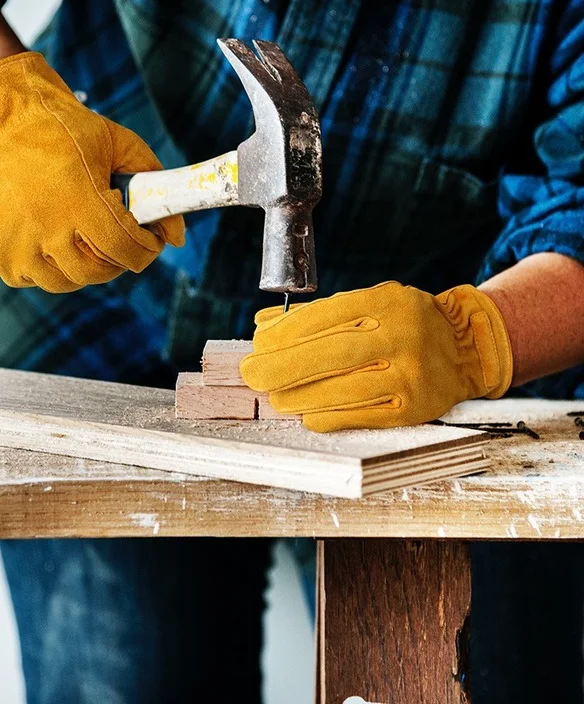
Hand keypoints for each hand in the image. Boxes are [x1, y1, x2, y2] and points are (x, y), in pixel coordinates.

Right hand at [0, 52, 184, 291]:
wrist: (7, 124)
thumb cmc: (69, 133)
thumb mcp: (121, 145)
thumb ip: (156, 185)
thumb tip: (178, 237)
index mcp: (79, 200)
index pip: (124, 250)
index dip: (146, 249)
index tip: (151, 240)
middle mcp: (44, 228)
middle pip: (95, 272)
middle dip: (118, 259)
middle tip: (119, 240)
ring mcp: (15, 245)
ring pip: (64, 282)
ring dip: (81, 267)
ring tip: (85, 240)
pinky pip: (30, 279)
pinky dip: (45, 267)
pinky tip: (51, 240)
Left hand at [239, 281, 512, 431]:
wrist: (466, 347)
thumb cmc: (403, 322)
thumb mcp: (369, 303)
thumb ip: (317, 315)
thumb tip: (263, 325)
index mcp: (388, 302)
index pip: (328, 315)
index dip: (287, 332)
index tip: (258, 344)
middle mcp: (402, 336)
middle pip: (333, 354)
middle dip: (284, 366)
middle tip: (253, 374)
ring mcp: (410, 374)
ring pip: (343, 390)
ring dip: (299, 396)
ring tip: (275, 396)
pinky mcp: (414, 409)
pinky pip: (361, 416)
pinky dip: (327, 416)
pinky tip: (306, 414)